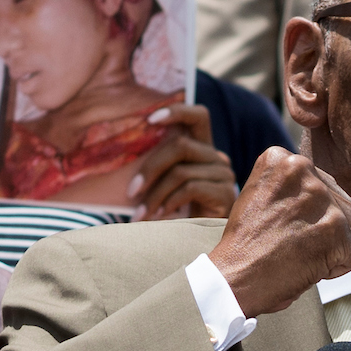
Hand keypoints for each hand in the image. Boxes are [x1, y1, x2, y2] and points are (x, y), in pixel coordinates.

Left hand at [133, 104, 236, 219]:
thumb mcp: (167, 184)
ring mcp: (223, 175)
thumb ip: (158, 167)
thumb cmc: (179, 210)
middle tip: (131, 191)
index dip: (176, 111)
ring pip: (181, 172)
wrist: (205, 238)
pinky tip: (160, 216)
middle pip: (181, 146)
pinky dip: (169, 203)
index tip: (149, 120)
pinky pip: (190, 189)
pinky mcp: (225, 194)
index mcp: (202, 147)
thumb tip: (126, 163)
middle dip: (150, 168)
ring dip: (155, 195)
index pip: (197, 116)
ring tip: (142, 214)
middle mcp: (216, 157)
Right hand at [205, 148, 350, 317]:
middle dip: (324, 227)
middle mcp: (304, 170)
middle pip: (341, 202)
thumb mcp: (261, 195)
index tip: (285, 224)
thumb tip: (330, 194)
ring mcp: (322, 199)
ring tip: (301, 253)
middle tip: (292, 242)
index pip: (323, 184)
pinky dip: (335, 269)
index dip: (310, 212)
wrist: (233, 277)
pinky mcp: (335, 228)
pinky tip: (307, 267)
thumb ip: (293, 188)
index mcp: (283, 159)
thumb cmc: (245, 245)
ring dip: (333, 244)